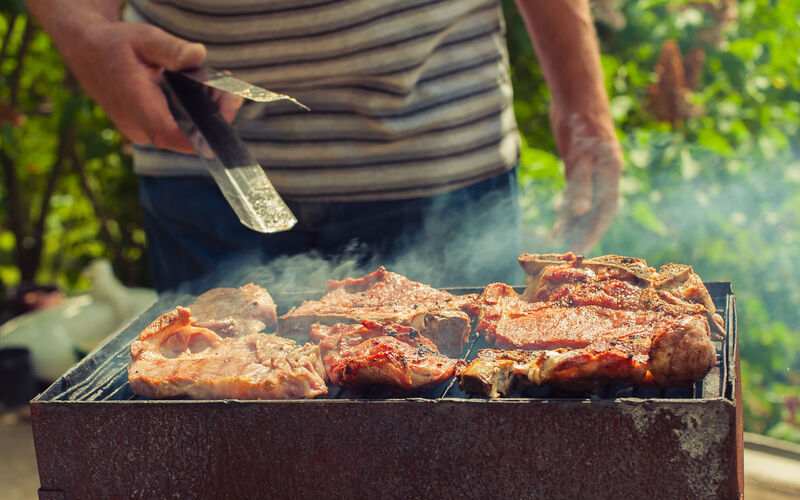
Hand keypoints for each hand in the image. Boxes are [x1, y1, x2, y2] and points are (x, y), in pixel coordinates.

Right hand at [65, 20, 242, 153]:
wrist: (89, 53)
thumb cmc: (116, 45)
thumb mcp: (144, 38)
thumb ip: (171, 50)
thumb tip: (198, 55)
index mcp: (136, 106)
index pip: (171, 135)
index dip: (203, 133)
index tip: (226, 107)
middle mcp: (139, 128)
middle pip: (188, 135)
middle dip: (215, 113)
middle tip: (226, 84)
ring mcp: (143, 133)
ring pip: (186, 133)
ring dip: (207, 112)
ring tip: (212, 82)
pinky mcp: (148, 131)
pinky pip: (178, 129)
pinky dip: (194, 112)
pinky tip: (200, 90)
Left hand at [549, 106, 622, 253]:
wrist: (576, 92)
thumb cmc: (580, 122)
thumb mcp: (578, 156)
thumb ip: (580, 185)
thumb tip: (578, 214)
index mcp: (611, 172)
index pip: (605, 211)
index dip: (593, 231)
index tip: (580, 249)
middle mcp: (605, 173)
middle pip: (596, 209)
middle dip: (582, 231)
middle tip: (567, 251)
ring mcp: (593, 167)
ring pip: (584, 200)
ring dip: (572, 220)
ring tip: (557, 238)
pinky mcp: (580, 161)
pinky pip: (576, 189)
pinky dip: (567, 203)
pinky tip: (558, 215)